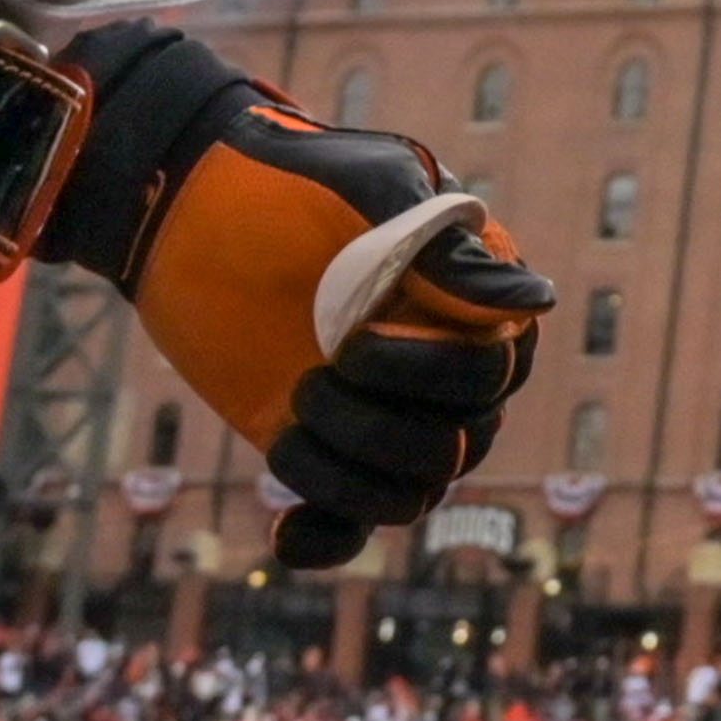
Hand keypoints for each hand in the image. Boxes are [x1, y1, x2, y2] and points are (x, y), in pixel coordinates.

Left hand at [49, 23, 554, 574]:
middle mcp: (440, 364)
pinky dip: (326, 540)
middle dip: (378, 427)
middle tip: (310, 379)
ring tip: (289, 425)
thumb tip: (537, 304)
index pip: (493, 374)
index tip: (351, 338)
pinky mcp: (326, 447)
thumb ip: (445, 246)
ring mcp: (384, 411)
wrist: (183, 210)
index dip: (428, 374)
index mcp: (470, 301)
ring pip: (409, 494)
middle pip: (458, 447)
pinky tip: (286, 537)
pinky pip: (352, 523)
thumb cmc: (285, 181)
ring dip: (347, 476)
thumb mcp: (367, 190)